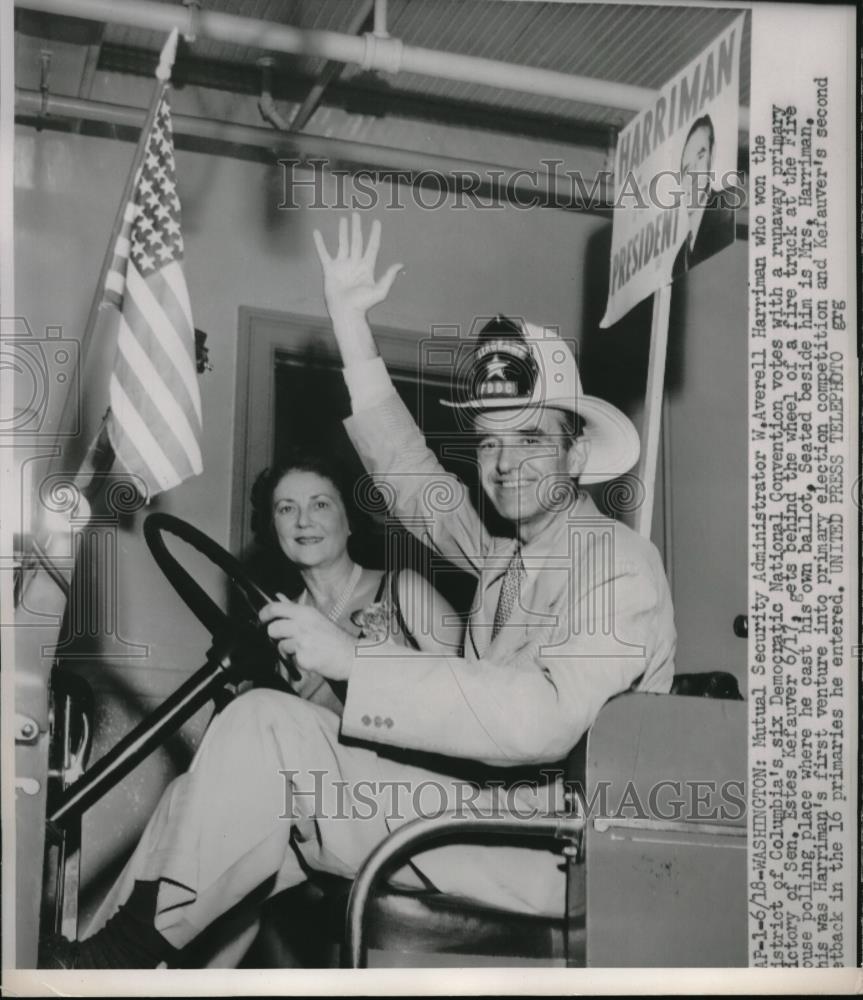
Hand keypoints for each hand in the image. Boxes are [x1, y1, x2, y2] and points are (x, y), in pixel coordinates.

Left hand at [259, 595, 355, 680]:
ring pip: (280, 645)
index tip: (261, 618)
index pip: (275, 608)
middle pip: (272, 628)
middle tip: (285, 638)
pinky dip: (297, 660)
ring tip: (303, 648)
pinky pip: (290, 659)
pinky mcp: (303, 657)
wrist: (350, 655)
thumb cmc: (333, 638)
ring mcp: (302, 641)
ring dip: (287, 649)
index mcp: (305, 613)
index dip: (264, 613)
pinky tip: (309, 656)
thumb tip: (278, 596)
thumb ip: (293, 608)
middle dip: (275, 635)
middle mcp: (302, 625)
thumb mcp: (315, 617)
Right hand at [312, 212, 402, 331]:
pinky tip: (317, 233)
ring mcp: (342, 266)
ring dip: (343, 231)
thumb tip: (400, 265)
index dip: (375, 234)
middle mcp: (355, 264)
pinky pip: (323, 253)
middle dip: (357, 228)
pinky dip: (319, 243)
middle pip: (357, 241)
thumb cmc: (363, 305)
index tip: (377, 222)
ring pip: (342, 243)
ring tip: (343, 219)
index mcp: (367, 267)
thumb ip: (389, 276)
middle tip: (356, 214)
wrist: (346, 312)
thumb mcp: (380, 290)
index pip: (372, 246)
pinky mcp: (330, 270)